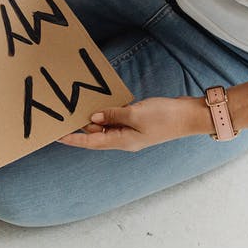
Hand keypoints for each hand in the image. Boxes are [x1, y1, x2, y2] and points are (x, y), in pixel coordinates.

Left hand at [57, 96, 207, 151]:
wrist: (189, 116)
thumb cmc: (165, 116)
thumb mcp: (135, 114)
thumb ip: (112, 115)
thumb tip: (93, 119)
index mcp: (123, 142)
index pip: (91, 143)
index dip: (73, 139)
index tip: (57, 137)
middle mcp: (125, 139)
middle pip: (96, 135)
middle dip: (80, 128)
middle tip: (63, 116)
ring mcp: (132, 132)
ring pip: (106, 127)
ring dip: (93, 119)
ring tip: (77, 109)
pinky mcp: (138, 123)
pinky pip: (117, 119)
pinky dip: (107, 113)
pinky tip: (100, 105)